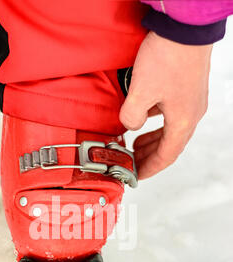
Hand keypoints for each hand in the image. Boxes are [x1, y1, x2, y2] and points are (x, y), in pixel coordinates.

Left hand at [119, 31, 212, 179]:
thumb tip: (130, 125)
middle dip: (150, 156)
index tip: (137, 175)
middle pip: (169, 145)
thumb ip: (131, 117)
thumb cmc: (168, 57)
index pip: (166, 156)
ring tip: (135, 144)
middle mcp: (191, 114)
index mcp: (182, 122)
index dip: (150, 168)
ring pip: (171, 130)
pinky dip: (156, 123)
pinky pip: (171, 114)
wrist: (185, 25)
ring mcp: (191, 100)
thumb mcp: (140, 92)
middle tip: (133, 162)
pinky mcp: (186, 87)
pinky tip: (143, 117)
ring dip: (153, 140)